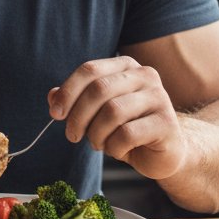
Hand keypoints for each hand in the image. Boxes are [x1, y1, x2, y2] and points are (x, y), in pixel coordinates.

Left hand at [49, 55, 188, 180]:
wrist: (165, 152)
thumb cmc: (127, 128)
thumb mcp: (97, 113)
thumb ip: (75, 101)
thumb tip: (52, 96)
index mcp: (125, 66)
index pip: (89, 70)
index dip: (68, 92)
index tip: (55, 114)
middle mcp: (145, 75)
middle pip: (99, 89)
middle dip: (78, 116)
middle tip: (72, 136)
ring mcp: (159, 97)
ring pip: (113, 112)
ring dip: (96, 134)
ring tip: (98, 143)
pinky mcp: (167, 123)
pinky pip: (127, 134)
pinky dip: (113, 147)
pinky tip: (116, 150)